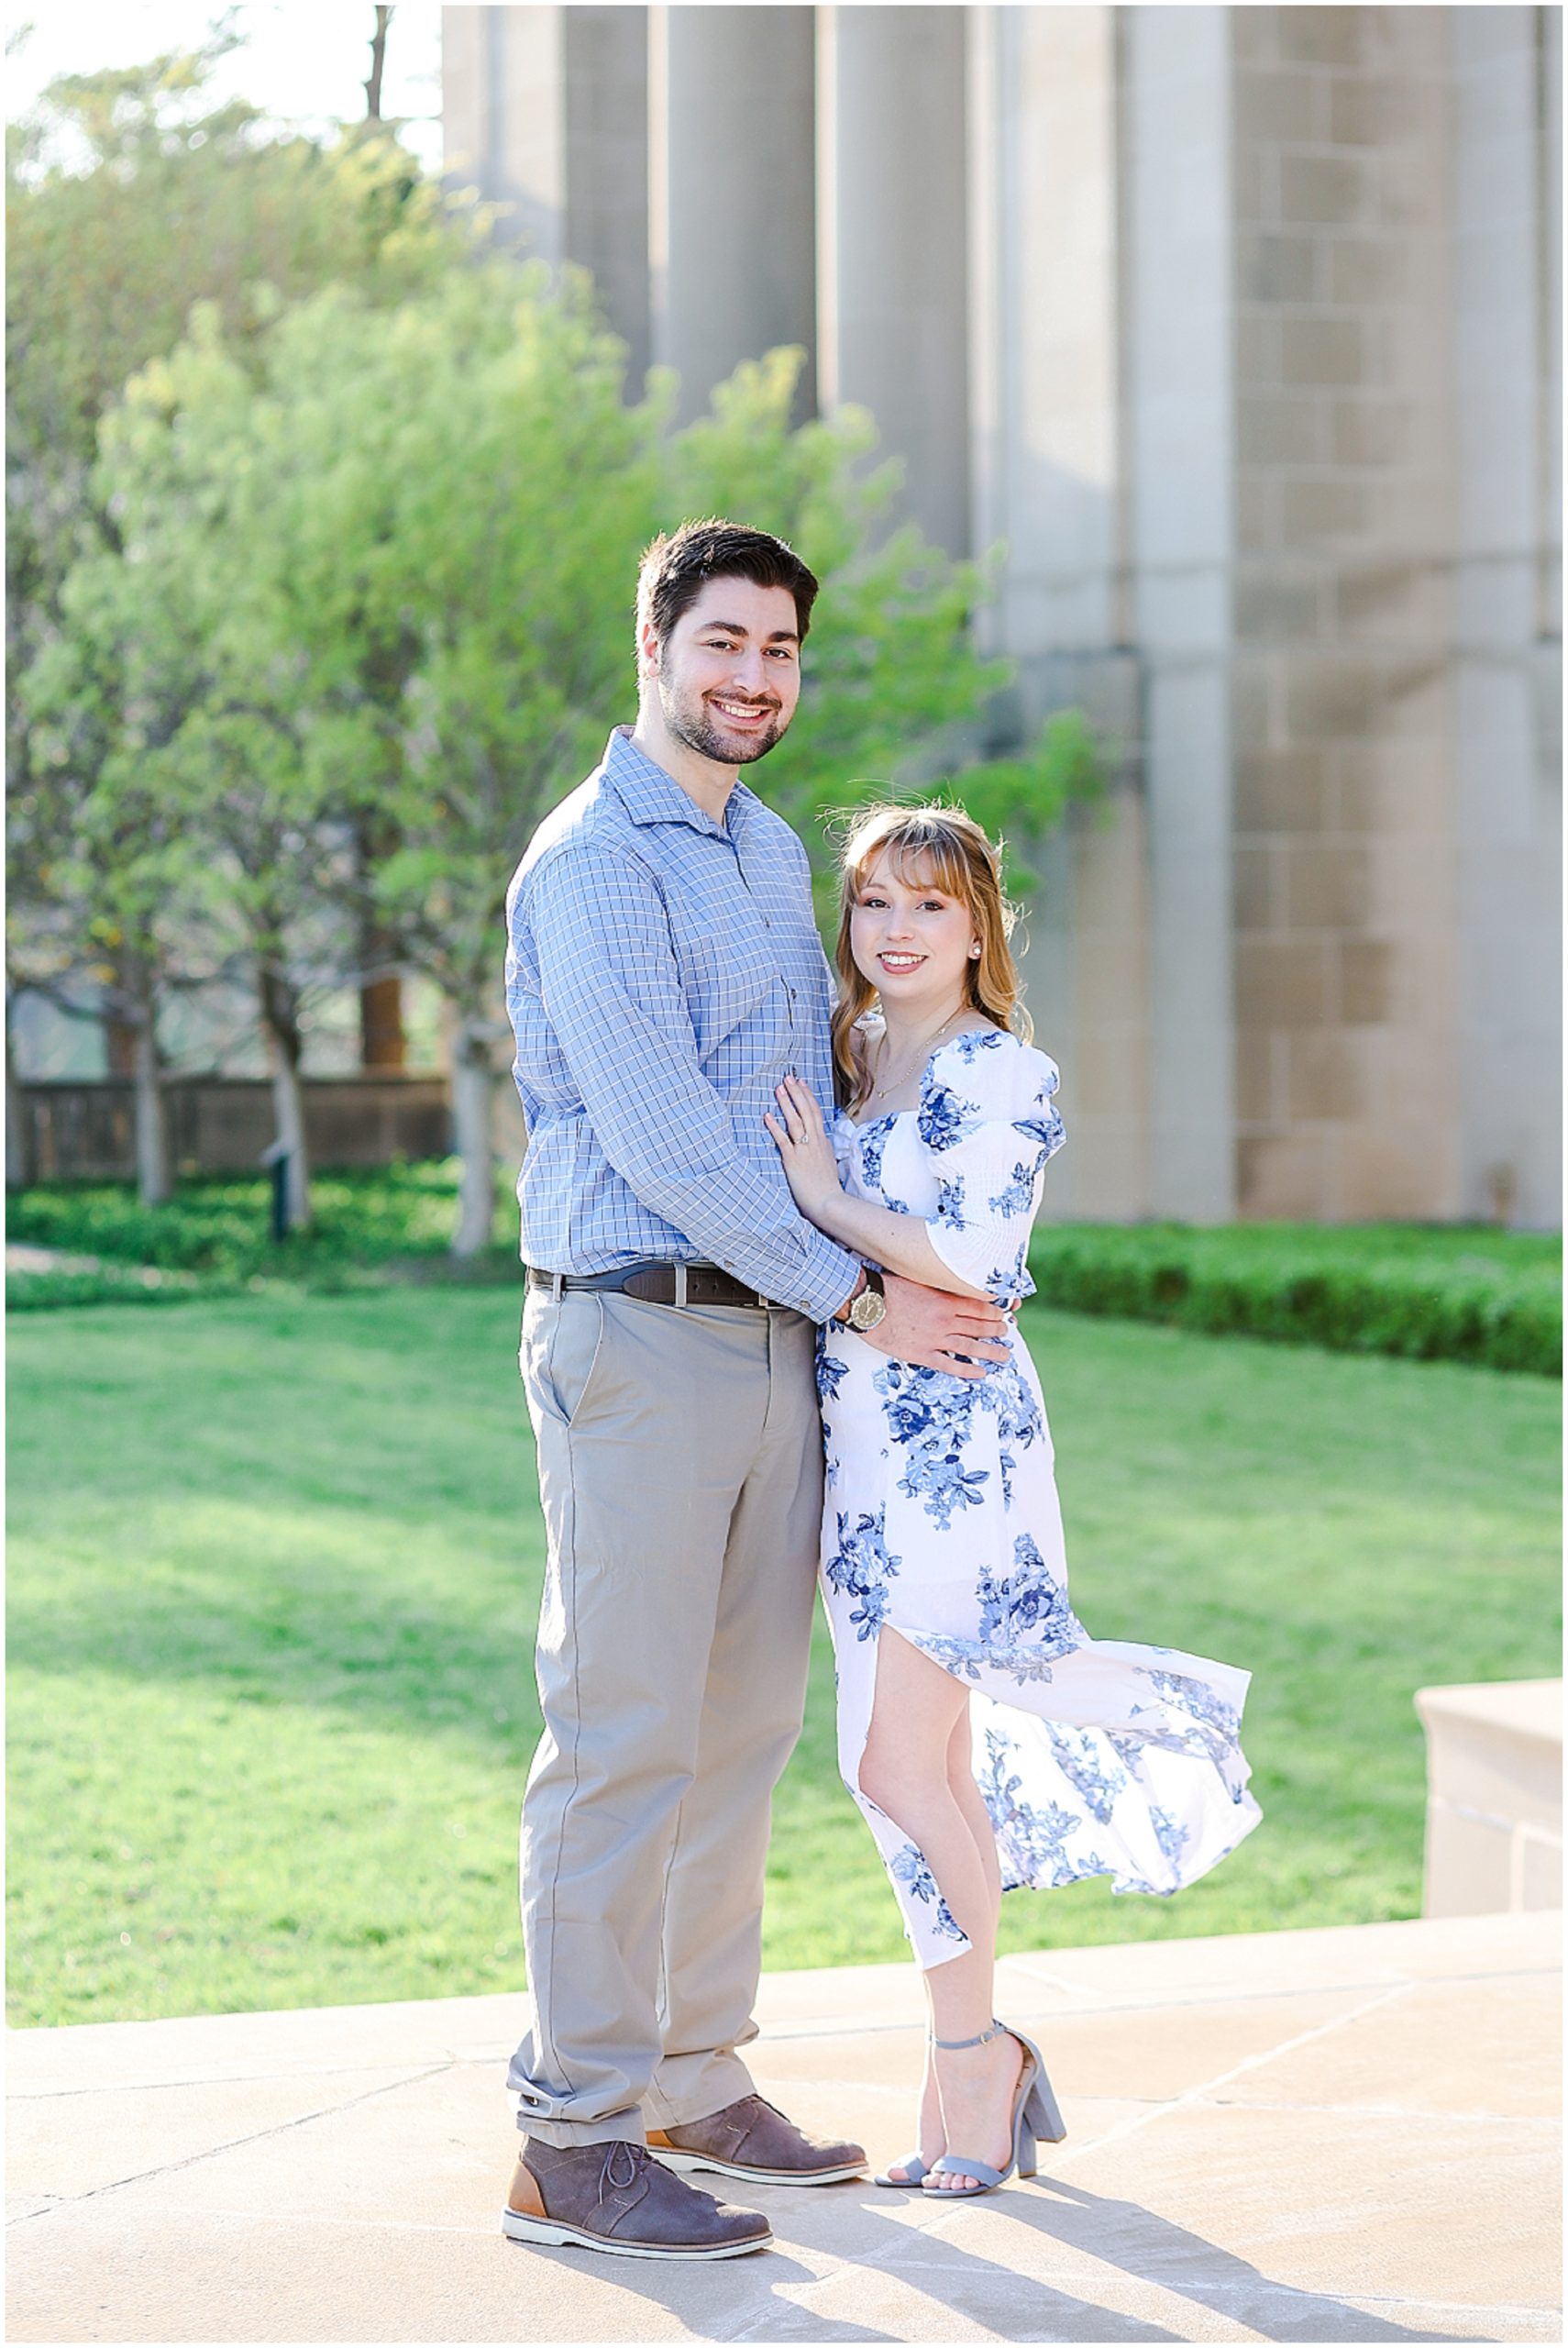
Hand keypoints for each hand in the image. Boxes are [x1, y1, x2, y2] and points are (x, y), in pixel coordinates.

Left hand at [764, 1074, 843, 1222]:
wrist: (830, 1203)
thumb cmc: (828, 1189)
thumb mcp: (828, 1165)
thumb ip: (821, 1153)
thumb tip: (817, 1148)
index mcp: (823, 1142)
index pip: (816, 1113)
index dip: (808, 1097)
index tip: (801, 1084)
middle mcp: (815, 1142)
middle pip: (806, 1111)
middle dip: (796, 1093)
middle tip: (788, 1078)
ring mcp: (805, 1150)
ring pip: (795, 1120)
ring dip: (786, 1103)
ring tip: (778, 1089)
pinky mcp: (794, 1160)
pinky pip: (783, 1140)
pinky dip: (775, 1127)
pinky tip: (767, 1116)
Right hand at [860, 1271, 1011, 1379]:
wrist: (867, 1305)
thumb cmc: (888, 1288)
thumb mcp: (918, 1279)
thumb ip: (936, 1285)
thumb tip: (948, 1280)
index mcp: (945, 1300)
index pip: (979, 1307)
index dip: (995, 1312)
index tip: (1003, 1315)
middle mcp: (945, 1320)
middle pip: (979, 1326)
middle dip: (996, 1330)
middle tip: (1006, 1332)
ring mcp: (935, 1339)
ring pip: (970, 1347)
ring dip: (990, 1351)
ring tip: (1004, 1355)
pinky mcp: (922, 1354)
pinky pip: (950, 1365)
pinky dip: (967, 1370)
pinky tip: (980, 1373)